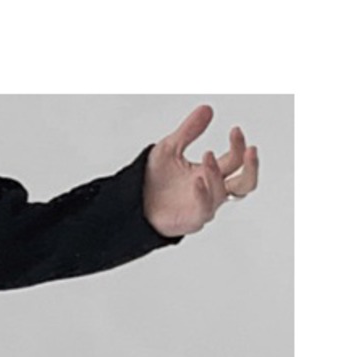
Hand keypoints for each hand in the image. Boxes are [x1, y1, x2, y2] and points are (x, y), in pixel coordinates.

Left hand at [142, 105, 259, 238]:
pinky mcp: (191, 220)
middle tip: (249, 149)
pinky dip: (203, 195)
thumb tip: (207, 109)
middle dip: (251, 166)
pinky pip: (204, 211)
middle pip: (245, 184)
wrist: (133, 202)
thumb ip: (189, 130)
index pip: (235, 160)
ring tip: (207, 155)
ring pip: (223, 194)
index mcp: (210, 173)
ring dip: (216, 174)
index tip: (234, 130)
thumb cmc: (153, 179)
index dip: (239, 145)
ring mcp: (203, 206)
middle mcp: (211, 190)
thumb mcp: (170, 147)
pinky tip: (197, 181)